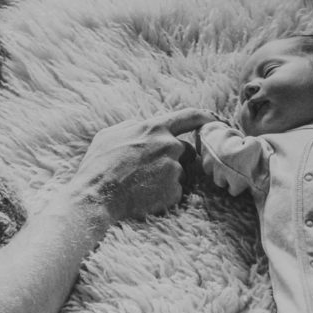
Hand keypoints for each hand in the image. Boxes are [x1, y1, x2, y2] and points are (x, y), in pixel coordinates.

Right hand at [69, 108, 211, 221]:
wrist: (96, 196)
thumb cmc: (98, 165)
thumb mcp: (109, 134)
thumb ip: (132, 126)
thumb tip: (143, 124)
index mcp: (154, 128)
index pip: (190, 116)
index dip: (206, 117)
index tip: (215, 120)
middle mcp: (169, 146)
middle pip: (185, 151)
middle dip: (174, 159)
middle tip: (151, 171)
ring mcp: (173, 169)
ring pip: (180, 172)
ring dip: (168, 178)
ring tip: (142, 185)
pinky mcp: (174, 191)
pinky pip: (176, 192)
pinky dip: (164, 195)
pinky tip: (145, 196)